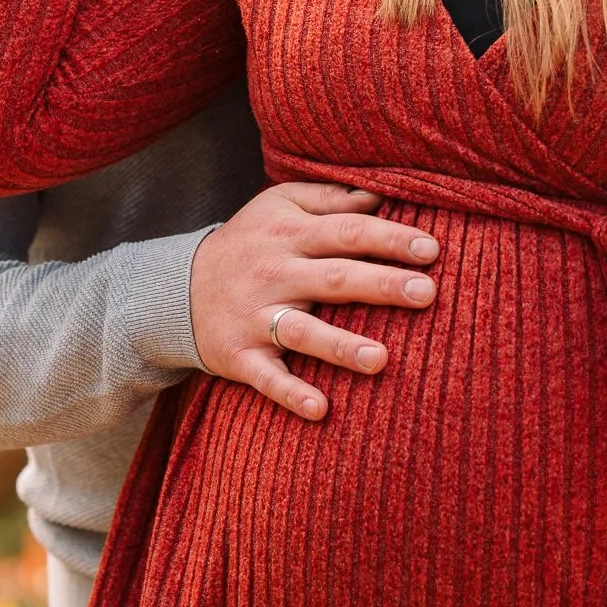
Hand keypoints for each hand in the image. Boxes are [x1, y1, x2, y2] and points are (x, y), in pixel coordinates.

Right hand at [189, 182, 439, 420]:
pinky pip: (268, 378)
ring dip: (341, 346)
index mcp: (289, 233)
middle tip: (428, 293)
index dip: (389, 239)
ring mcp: (257, 318)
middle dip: (382, 285)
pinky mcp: (240, 356)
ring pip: (303, 332)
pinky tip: (321, 409)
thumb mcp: (278, 205)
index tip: (431, 249)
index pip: (347, 232)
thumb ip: (327, 199)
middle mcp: (275, 274)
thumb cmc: (247, 243)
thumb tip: (379, 196)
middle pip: (335, 278)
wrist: (175, 290)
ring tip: (380, 359)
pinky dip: (292, 394)